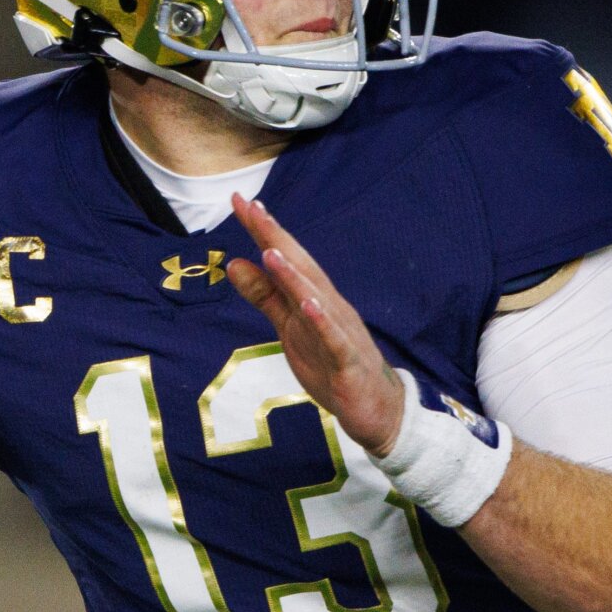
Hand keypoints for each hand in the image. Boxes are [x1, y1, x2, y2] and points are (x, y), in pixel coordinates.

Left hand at [225, 194, 405, 456]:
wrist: (377, 410)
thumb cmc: (332, 364)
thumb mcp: (289, 327)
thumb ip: (264, 295)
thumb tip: (233, 263)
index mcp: (313, 298)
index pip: (285, 257)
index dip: (263, 230)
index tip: (240, 201)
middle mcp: (329, 307)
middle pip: (301, 268)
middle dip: (276, 237)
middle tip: (252, 208)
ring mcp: (341, 333)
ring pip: (316, 299)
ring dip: (294, 275)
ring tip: (270, 250)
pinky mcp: (348, 363)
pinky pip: (335, 340)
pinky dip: (322, 321)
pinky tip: (309, 305)